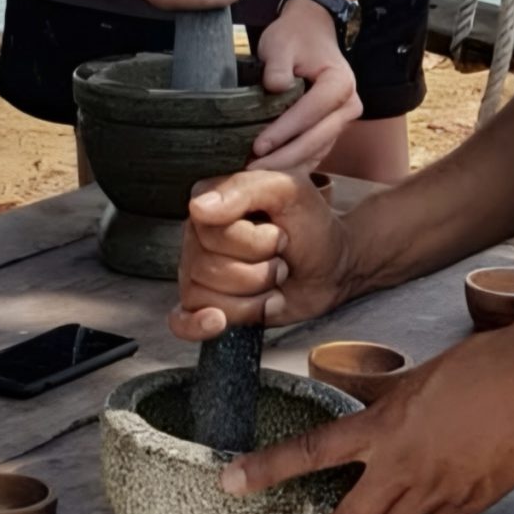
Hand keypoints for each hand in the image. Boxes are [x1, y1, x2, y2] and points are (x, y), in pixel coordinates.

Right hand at [170, 168, 352, 340]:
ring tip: (271, 283)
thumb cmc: (310, 226)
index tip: (279, 234)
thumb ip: (245, 188)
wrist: (332, 266)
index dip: (253, 242)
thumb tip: (198, 207)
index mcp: (209, 203)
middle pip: (207, 268)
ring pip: (204, 298)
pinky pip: (182, 321)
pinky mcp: (206, 305)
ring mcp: (198, 273)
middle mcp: (196, 238)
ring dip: (252, 299)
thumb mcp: (288, 191)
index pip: (211, 232)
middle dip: (258, 272)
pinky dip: (196, 326)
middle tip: (279, 260)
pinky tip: (215, 322)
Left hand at [221, 333, 513, 513]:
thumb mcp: (414, 380)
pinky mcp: (467, 504)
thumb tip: (362, 406)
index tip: (231, 482)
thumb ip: (381, 403)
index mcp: (380, 428)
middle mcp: (400, 467)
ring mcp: (435, 491)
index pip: (308, 453)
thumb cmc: (478, 368)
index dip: (264, 470)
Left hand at [249, 0, 360, 172]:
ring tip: (255, 173)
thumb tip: (275, 88)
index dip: (283, 132)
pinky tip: (268, 170)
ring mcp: (342, 121)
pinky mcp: (332, 131)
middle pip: (316, 140)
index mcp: (340, 83)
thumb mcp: (281, 43)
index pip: (310, 113)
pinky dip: (293, 163)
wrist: (310, 33)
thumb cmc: (294, 37)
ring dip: (286, 165)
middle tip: (251, 171)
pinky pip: (314, 153)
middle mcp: (349, 106)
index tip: (257, 146)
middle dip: (283, 158)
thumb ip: (277, 65)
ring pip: (315, 151)